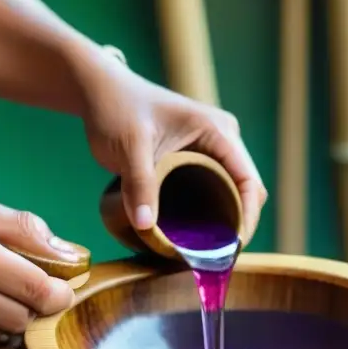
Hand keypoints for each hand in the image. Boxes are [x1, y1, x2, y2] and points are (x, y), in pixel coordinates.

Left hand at [77, 59, 266, 244]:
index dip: (246, 218)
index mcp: (218, 132)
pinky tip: (194, 234)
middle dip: (236, 224)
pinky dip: (209, 211)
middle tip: (216, 258)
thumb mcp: (129, 148)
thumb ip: (139, 185)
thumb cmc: (116, 109)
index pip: (249, 182)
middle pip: (246, 190)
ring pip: (230, 191)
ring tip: (206, 251)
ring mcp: (211, 148)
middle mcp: (223, 139)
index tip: (231, 248)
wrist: (98, 90)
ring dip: (223, 220)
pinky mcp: (195, 157)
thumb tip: (145, 226)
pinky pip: (213, 188)